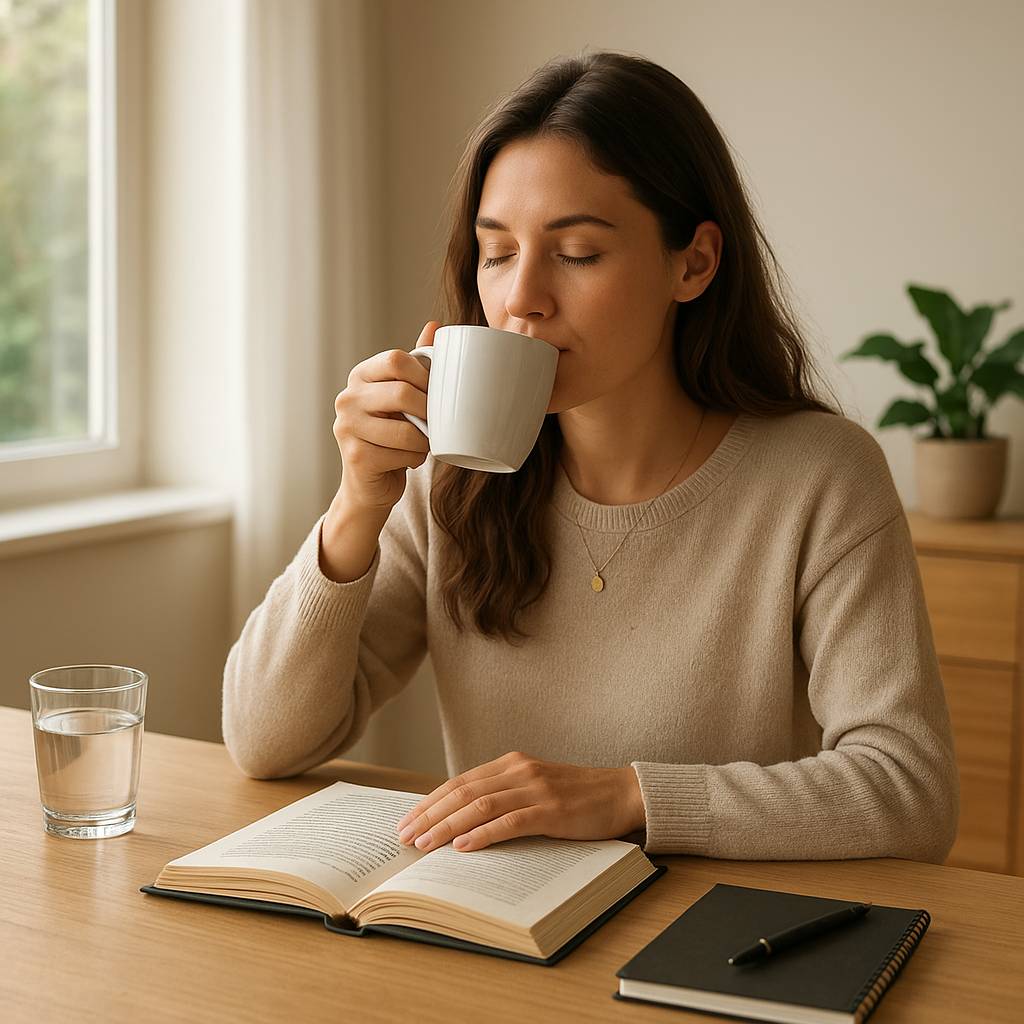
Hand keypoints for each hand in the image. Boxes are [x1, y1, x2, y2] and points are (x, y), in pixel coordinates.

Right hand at [331, 319, 437, 513]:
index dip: (424, 375)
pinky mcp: (355, 457)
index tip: (434, 393)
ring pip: (406, 430)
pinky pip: (402, 454)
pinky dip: (415, 459)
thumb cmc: (392, 436)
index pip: (396, 359)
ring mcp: (347, 427)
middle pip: (402, 392)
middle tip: (435, 423)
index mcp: (360, 376)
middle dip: (428, 411)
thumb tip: (435, 325)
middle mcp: (347, 398)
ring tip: (423, 444)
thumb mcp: (403, 397)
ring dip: (424, 440)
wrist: (370, 484)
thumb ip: (416, 364)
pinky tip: (409, 460)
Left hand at [394, 751, 645, 852]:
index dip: (430, 802)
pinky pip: (511, 821)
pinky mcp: (552, 810)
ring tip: (425, 844)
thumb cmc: (576, 797)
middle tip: (405, 836)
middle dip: (429, 815)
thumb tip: (460, 822)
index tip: (406, 821)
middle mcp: (519, 770)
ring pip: (480, 805)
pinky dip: (483, 834)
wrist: (622, 793)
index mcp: (511, 764)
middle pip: (463, 792)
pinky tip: (463, 846)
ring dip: (447, 826)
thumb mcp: (534, 788)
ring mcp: (536, 789)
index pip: (459, 782)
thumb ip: (503, 796)